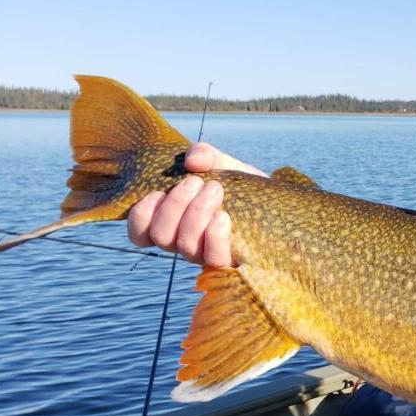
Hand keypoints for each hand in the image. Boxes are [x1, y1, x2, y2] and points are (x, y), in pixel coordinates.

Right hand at [127, 142, 263, 266]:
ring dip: (196, 214)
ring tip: (215, 189)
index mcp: (172, 222)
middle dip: (175, 205)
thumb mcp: (221, 163)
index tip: (158, 192)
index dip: (141, 216)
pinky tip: (223, 216)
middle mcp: (184, 242)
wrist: (276, 202)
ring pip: (185, 247)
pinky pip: (214, 259)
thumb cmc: (240, 184)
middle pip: (161, 237)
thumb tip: (193, 160)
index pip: (139, 233)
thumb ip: (205, 154)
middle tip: (197, 182)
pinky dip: (214, 236)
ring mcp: (207, 254)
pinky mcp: (232, 261)